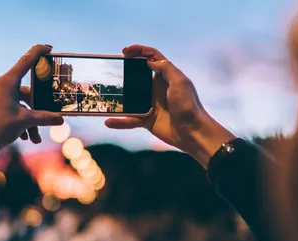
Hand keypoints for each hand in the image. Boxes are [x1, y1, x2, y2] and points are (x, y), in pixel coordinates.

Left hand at [0, 44, 63, 160]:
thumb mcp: (25, 121)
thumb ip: (45, 118)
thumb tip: (61, 119)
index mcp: (7, 82)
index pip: (26, 60)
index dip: (39, 52)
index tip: (49, 48)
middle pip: (26, 93)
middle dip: (38, 110)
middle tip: (48, 121)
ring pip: (19, 105)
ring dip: (29, 121)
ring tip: (34, 138)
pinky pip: (10, 109)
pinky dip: (19, 122)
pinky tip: (23, 137)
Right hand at [105, 45, 234, 167]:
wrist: (193, 133)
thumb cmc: (189, 106)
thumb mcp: (180, 82)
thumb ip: (166, 68)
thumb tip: (149, 60)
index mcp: (166, 77)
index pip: (151, 58)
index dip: (138, 51)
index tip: (124, 51)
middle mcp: (157, 89)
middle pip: (136, 77)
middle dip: (123, 73)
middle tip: (110, 71)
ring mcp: (150, 105)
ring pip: (129, 99)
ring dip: (117, 99)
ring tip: (104, 97)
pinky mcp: (147, 121)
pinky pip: (130, 120)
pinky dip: (120, 121)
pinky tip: (108, 121)